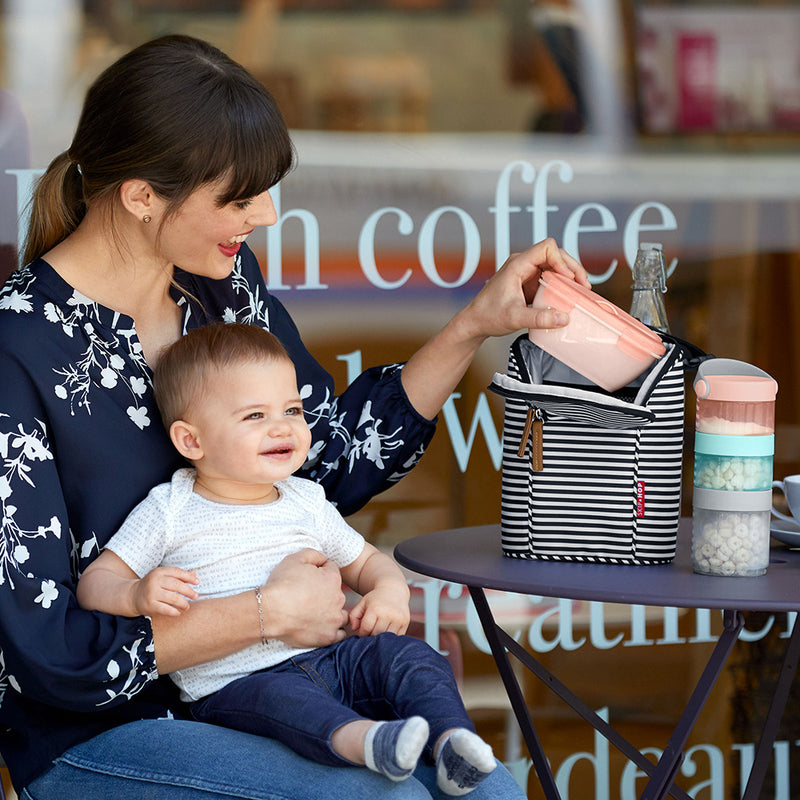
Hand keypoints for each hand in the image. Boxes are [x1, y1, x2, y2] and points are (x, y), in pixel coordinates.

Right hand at [130, 567, 198, 616]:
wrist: (133, 596)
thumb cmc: (153, 585)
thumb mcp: (163, 577)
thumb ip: (178, 575)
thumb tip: (194, 574)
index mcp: (159, 572)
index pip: (177, 572)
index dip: (189, 577)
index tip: (197, 582)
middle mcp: (154, 581)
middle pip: (176, 585)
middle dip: (188, 591)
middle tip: (196, 596)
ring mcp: (151, 593)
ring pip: (173, 598)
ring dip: (183, 603)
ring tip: (187, 606)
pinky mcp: (149, 605)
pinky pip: (166, 609)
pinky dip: (174, 611)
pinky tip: (178, 612)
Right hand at [262, 549, 348, 647]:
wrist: (270, 612)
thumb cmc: (281, 585)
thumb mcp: (295, 559)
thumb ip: (314, 554)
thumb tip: (323, 559)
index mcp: (333, 579)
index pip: (332, 570)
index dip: (320, 571)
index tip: (308, 577)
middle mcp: (338, 599)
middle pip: (337, 592)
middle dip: (326, 592)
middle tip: (308, 596)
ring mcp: (334, 619)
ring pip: (341, 614)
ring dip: (333, 613)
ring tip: (316, 614)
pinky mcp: (328, 637)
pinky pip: (339, 634)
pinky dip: (332, 631)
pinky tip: (321, 628)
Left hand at [349, 585, 410, 636]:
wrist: (394, 590)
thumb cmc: (376, 599)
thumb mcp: (363, 603)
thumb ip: (354, 615)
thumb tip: (354, 629)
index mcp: (375, 608)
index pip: (366, 628)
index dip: (362, 633)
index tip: (362, 632)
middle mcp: (388, 613)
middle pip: (376, 634)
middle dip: (370, 637)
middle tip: (369, 634)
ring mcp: (398, 619)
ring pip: (386, 637)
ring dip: (380, 639)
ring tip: (377, 634)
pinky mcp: (405, 623)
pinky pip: (396, 637)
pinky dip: (390, 637)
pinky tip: (386, 632)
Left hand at [459, 238, 589, 339]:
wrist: (475, 322)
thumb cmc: (488, 316)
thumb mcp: (515, 319)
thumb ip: (539, 319)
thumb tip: (564, 318)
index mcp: (517, 265)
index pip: (546, 248)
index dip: (561, 260)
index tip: (568, 279)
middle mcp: (523, 264)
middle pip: (555, 254)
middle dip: (572, 267)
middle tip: (583, 286)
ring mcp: (526, 273)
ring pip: (554, 265)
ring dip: (569, 275)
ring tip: (581, 290)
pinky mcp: (529, 283)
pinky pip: (550, 277)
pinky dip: (562, 284)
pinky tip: (570, 295)